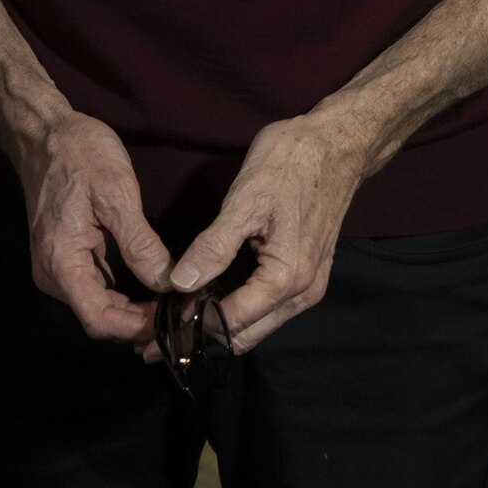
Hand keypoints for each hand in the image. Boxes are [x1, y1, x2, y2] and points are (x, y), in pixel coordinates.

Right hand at [14, 111, 172, 339]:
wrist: (46, 134)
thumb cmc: (79, 155)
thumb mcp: (116, 192)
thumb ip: (138, 242)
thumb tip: (165, 281)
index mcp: (61, 261)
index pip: (97, 319)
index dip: (135, 327)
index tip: (172, 320)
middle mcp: (53, 274)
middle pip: (98, 318)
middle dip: (140, 321)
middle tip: (183, 310)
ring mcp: (57, 267)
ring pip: (98, 306)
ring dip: (133, 310)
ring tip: (174, 301)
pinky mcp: (65, 258)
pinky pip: (95, 288)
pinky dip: (122, 295)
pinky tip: (152, 287)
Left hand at [166, 104, 381, 355]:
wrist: (339, 143)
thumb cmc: (292, 163)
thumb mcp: (246, 200)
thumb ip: (213, 247)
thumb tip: (178, 285)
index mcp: (286, 278)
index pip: (229, 323)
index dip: (187, 331)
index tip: (148, 338)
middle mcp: (303, 293)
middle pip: (244, 336)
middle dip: (198, 343)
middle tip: (150, 344)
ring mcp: (309, 286)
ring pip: (256, 326)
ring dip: (217, 331)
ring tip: (171, 327)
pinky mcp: (308, 274)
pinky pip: (267, 309)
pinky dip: (236, 314)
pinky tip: (208, 304)